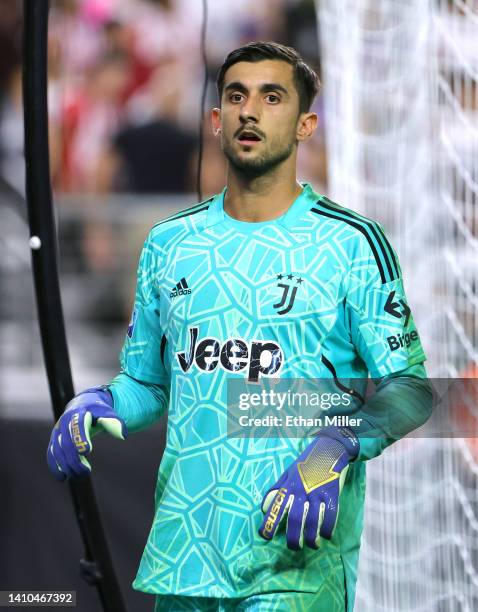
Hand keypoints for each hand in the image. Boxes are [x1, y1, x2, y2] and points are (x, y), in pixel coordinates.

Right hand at [46, 387, 126, 480]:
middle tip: (86, 472)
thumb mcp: (107, 413)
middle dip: (74, 458)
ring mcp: (57, 431)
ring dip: (65, 465)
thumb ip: (114, 422)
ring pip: (57, 450)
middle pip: (65, 442)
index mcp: (78, 413)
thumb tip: (122, 435)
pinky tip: (62, 478)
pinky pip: (51, 454)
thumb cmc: (98, 411)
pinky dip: (55, 466)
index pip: (77, 426)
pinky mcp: (54, 440)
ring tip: (79, 476)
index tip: (86, 452)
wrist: (83, 404)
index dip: (80, 438)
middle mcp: (64, 422)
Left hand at [258, 426, 358, 549]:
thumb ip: (276, 490)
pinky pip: (330, 515)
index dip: (269, 523)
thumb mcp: (287, 474)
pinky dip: (328, 528)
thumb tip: (264, 508)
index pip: (275, 507)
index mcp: (288, 486)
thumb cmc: (305, 464)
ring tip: (312, 544)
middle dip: (293, 538)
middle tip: (294, 547)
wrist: (328, 449)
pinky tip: (326, 535)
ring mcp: (317, 492)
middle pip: (294, 519)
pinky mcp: (332, 493)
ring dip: (312, 538)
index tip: (265, 537)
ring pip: (313, 521)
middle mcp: (301, 491)